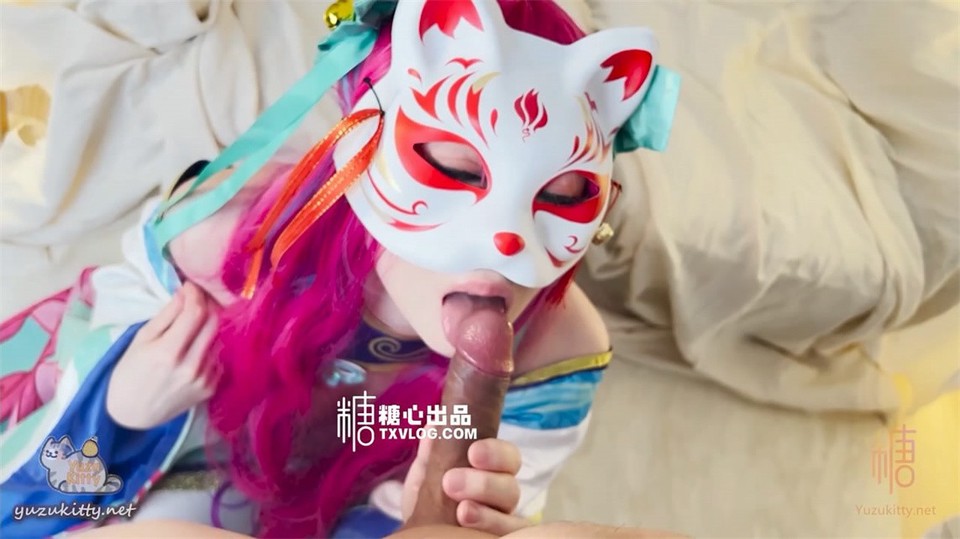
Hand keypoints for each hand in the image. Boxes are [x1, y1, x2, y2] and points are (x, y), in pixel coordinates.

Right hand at [106, 282, 221, 428]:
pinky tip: (192, 352)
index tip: (190, 287)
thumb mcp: (141, 340)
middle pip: (214, 323)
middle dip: (206, 306)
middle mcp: (192, 366)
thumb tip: (185, 293)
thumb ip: (166, 316)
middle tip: (194, 302)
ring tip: (189, 330)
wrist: (132, 413)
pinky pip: (217, 358)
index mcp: (169, 352)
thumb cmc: (130, 372)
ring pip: (217, 339)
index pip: (196, 312)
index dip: (196, 294)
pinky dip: (208, 349)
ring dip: (206, 329)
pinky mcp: (211, 389)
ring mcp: (204, 379)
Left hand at [402, 434, 528, 534]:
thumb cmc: (431, 498)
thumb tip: (434, 424)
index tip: (473, 452)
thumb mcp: (427, 474)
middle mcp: (503, 496)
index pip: (508, 457)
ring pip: (513, 517)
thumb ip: (432, 452)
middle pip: (511, 487)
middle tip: (450, 482)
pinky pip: (512, 537)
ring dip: (487, 514)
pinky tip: (469, 530)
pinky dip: (494, 531)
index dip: (495, 453)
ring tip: (461, 512)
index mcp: (492, 471)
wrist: (424, 530)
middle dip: (483, 484)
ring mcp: (505, 522)